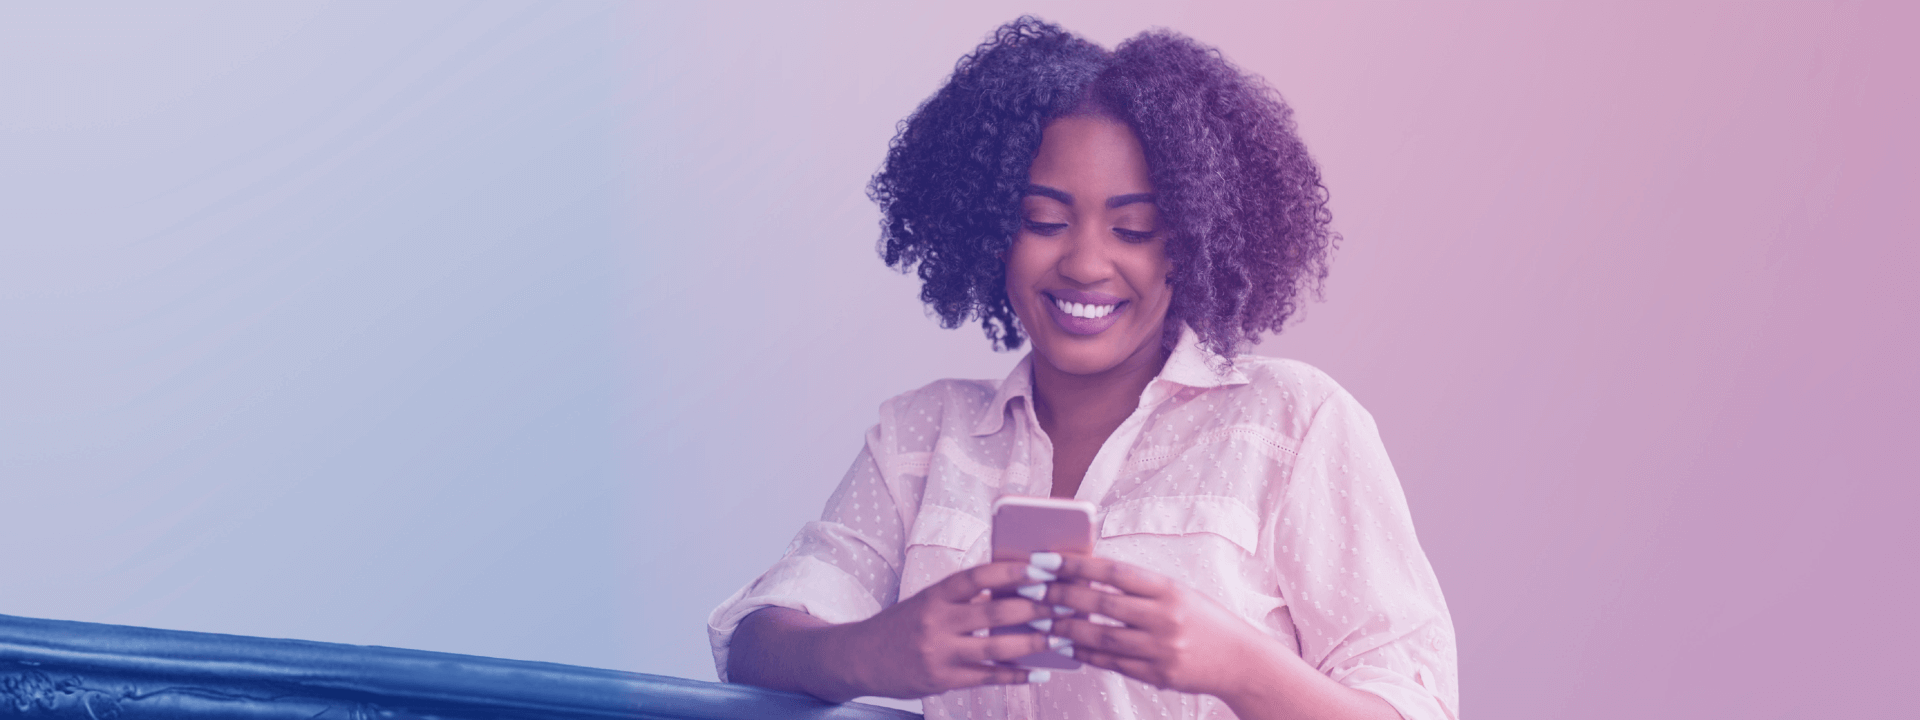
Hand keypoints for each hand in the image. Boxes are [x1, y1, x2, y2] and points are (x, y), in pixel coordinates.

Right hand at [821, 560, 1068, 698]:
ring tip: (1063, 638)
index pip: (978, 576)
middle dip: (1036, 608)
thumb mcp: (929, 600)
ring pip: (996, 648)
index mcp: (935, 594)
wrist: (860, 657)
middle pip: (995, 612)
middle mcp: (936, 622)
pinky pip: (987, 678)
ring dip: (1034, 643)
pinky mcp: (942, 680)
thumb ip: (966, 595)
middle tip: (1067, 603)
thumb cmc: (903, 623)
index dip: (1014, 570)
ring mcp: (939, 654)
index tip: (1045, 566)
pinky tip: (1041, 673)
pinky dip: (1016, 676)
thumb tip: (1018, 586)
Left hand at [1038, 554, 1264, 697]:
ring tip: (1040, 619)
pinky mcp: (1156, 674)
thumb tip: (1089, 575)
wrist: (1241, 661)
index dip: (1076, 565)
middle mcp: (1164, 617)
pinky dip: (1084, 653)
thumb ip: (1139, 587)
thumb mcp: (1178, 593)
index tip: (1045, 559)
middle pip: (1100, 604)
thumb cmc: (1205, 620)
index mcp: (1168, 589)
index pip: (1113, 572)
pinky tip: (1065, 645)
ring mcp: (1159, 648)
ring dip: (1064, 628)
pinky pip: (1110, 663)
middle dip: (1060, 596)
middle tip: (1030, 589)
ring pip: (1099, 636)